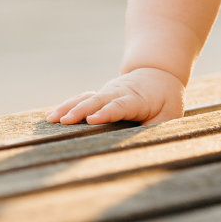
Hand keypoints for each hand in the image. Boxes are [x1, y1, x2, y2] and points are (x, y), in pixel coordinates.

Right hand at [46, 67, 184, 126]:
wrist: (157, 74)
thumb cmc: (165, 100)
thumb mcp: (169, 115)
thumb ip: (155, 129)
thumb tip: (142, 148)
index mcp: (138, 99)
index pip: (121, 105)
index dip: (107, 112)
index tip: (93, 120)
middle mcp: (119, 92)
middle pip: (98, 100)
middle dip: (81, 110)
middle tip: (65, 121)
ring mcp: (107, 92)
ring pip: (86, 97)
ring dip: (69, 107)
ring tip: (52, 119)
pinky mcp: (99, 95)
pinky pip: (81, 99)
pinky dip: (67, 105)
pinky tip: (51, 116)